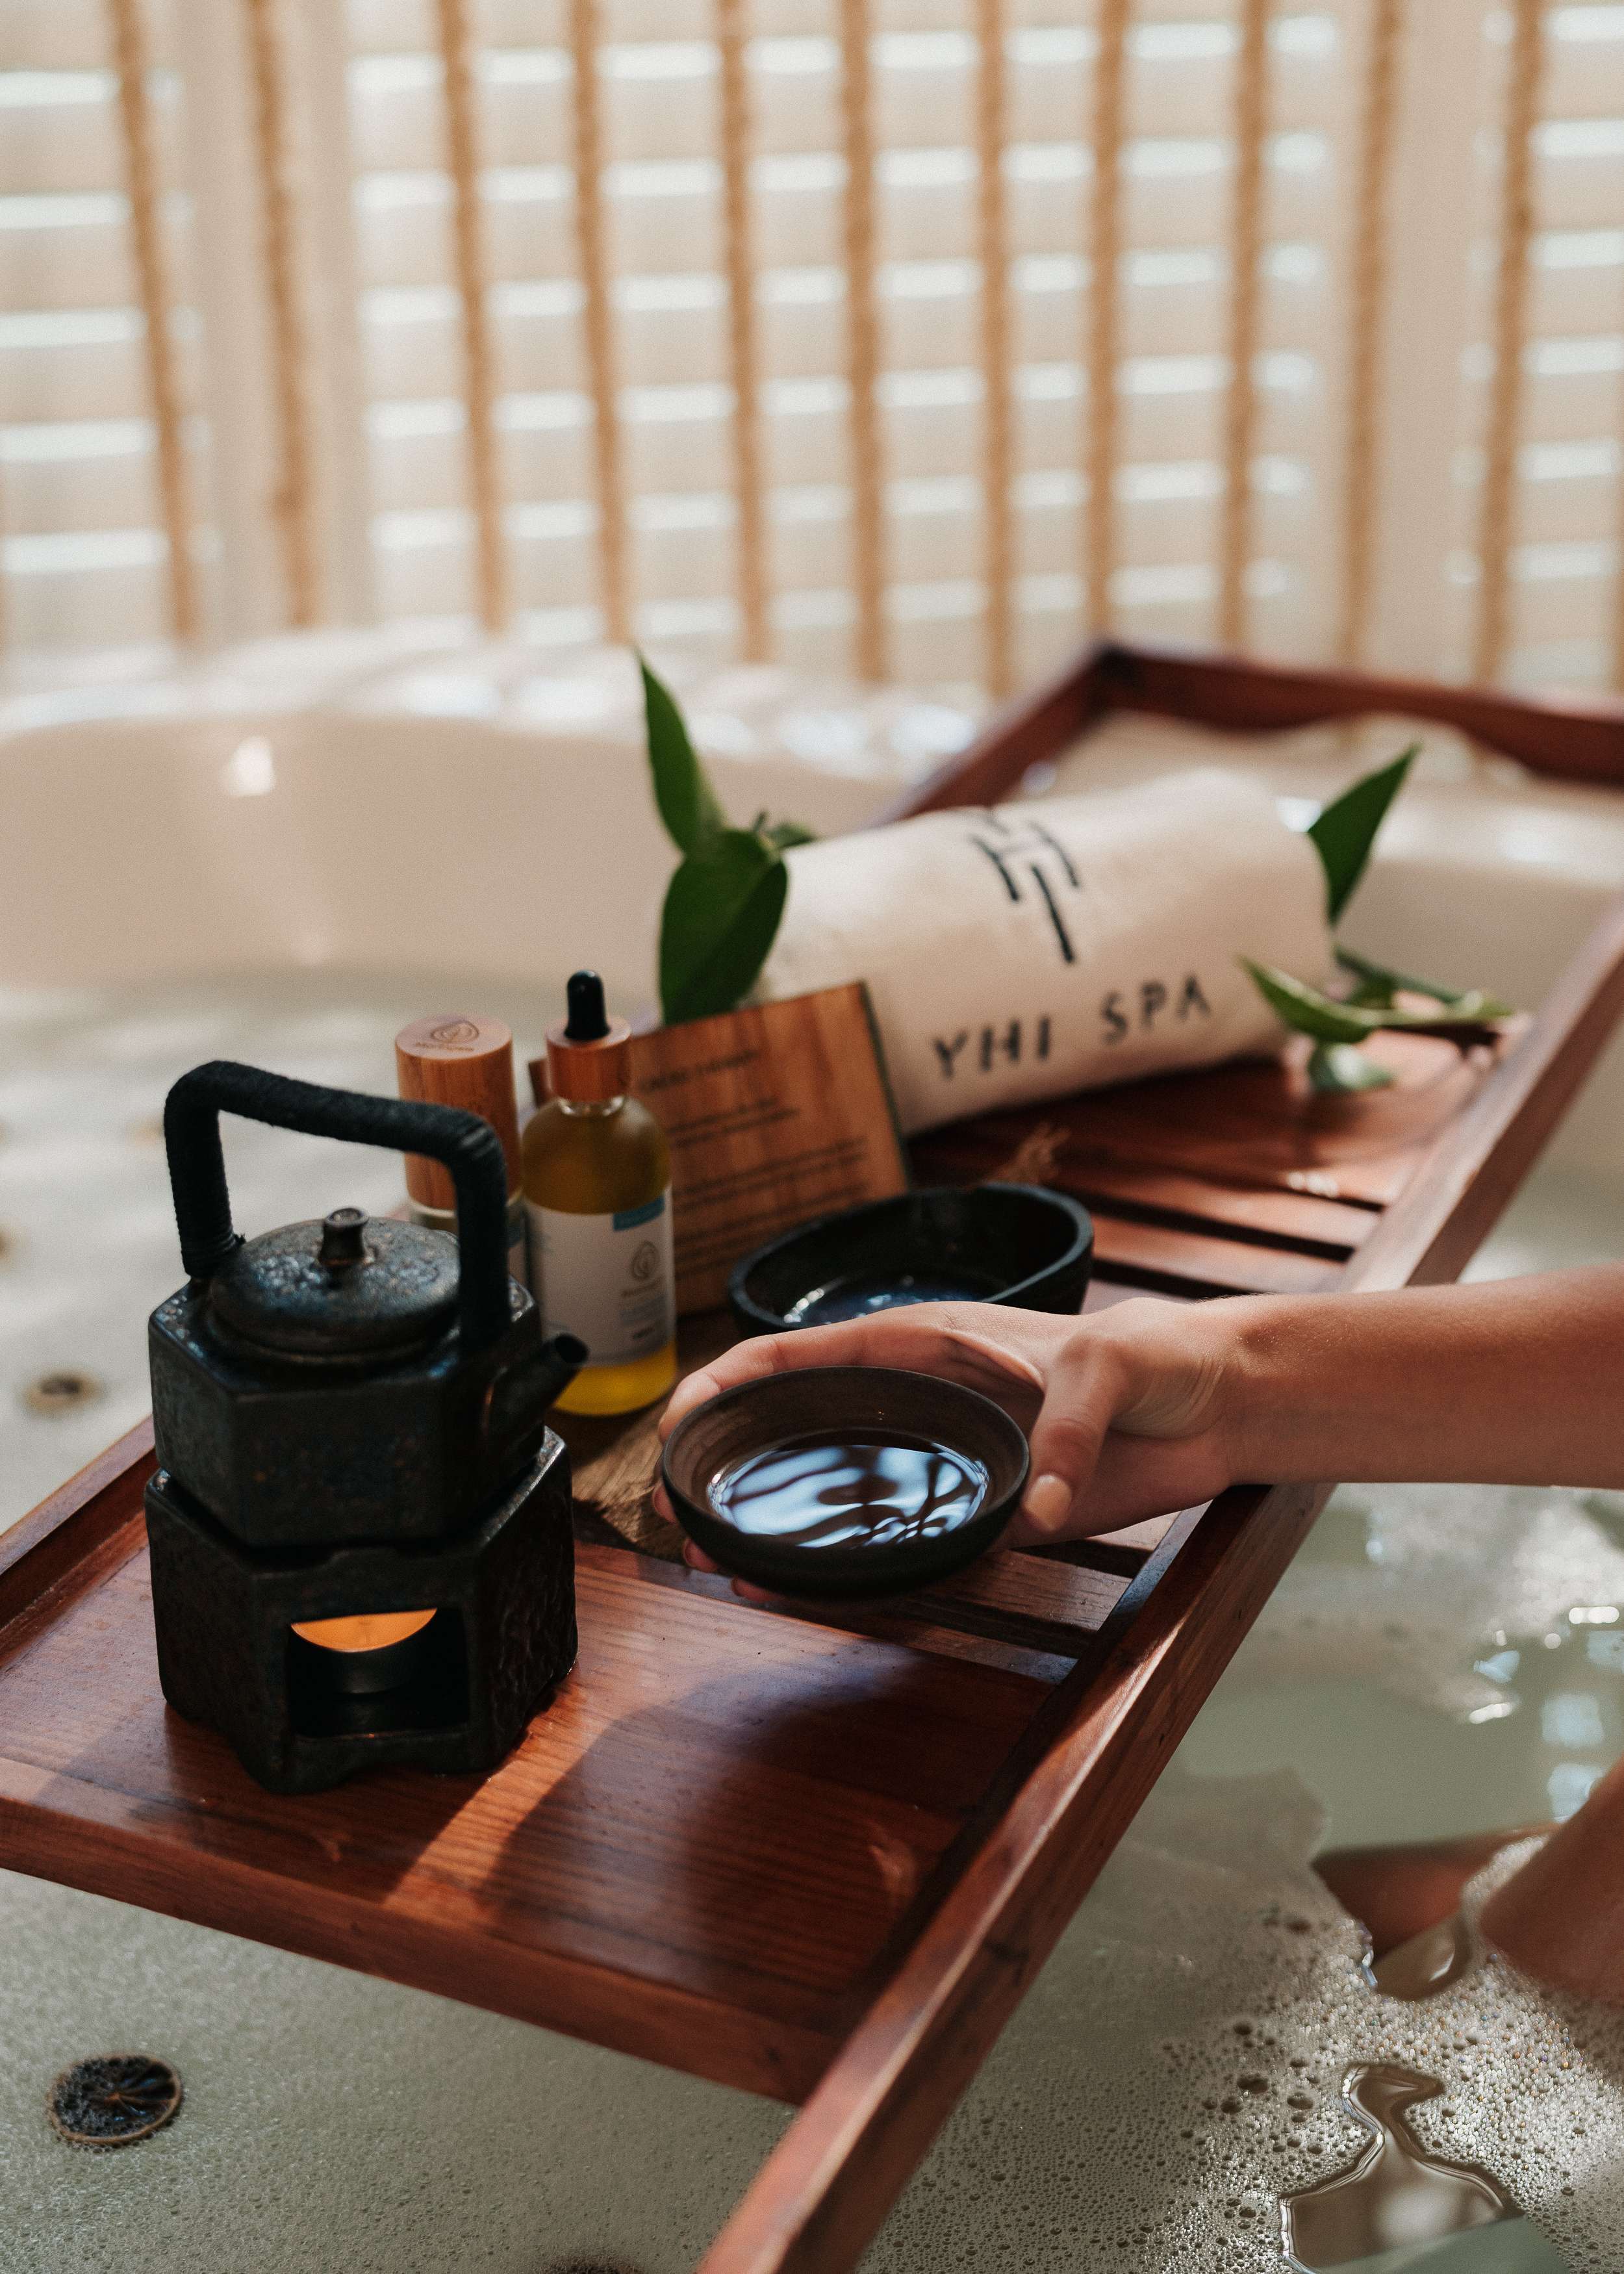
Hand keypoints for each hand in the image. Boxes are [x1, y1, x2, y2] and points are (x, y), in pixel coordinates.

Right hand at [650, 1299, 1242, 1595]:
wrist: (1221, 1405)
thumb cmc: (1161, 1354)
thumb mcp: (1112, 1365)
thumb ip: (1069, 1423)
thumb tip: (1036, 1502)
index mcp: (925, 1341)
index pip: (800, 1354)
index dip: (728, 1383)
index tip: (678, 1425)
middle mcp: (920, 1400)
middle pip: (800, 1429)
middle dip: (731, 1466)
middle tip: (682, 1519)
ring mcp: (948, 1461)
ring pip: (841, 1496)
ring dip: (782, 1531)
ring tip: (728, 1571)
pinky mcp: (988, 1514)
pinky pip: (908, 1548)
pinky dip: (855, 1574)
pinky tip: (810, 1598)